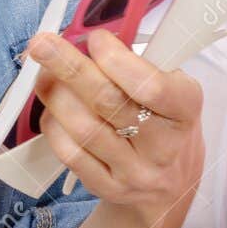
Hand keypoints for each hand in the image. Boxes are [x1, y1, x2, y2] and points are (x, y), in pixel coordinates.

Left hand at [27, 29, 203, 227]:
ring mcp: (135, 172)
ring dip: (56, 94)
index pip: (151, 86)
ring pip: (83, 128)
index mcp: (184, 110)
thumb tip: (84, 41)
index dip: (116, 60)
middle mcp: (163, 146)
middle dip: (70, 67)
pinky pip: (70, 153)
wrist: (168, 183)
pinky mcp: (108, 189)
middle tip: (42, 43)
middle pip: (108, 102)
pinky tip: (53, 107)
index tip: (95, 38)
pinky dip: (54, 123)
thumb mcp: (169, 86)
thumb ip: (134, 64)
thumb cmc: (162, 120)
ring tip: (44, 73)